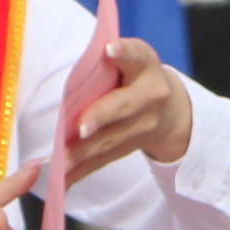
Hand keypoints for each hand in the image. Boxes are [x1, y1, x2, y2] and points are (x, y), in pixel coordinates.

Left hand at [68, 36, 196, 179]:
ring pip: (111, 140)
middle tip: (81, 127)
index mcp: (146, 66)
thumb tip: (70, 67)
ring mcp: (144, 127)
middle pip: (123, 106)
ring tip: (62, 161)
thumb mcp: (130, 60)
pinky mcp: (130, 148)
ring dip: (85, 152)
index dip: (123, 52)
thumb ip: (106, 61)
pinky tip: (61, 180)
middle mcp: (151, 97)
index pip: (136, 55)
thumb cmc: (133, 76)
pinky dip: (80, 172)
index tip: (109, 49)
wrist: (168, 109)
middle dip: (101, 117)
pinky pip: (103, 161)